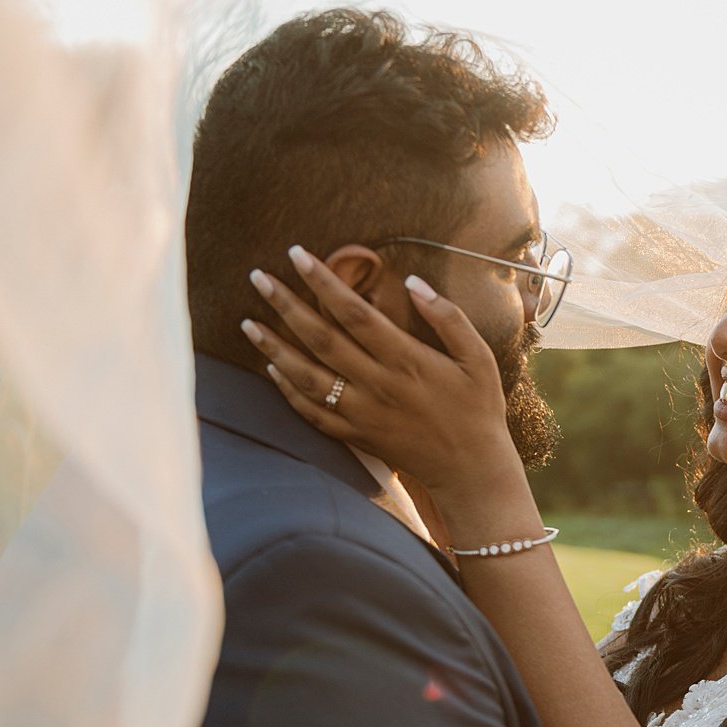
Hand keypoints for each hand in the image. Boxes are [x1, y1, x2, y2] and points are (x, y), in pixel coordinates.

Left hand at [241, 246, 518, 494]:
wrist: (471, 470)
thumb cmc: (478, 409)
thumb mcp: (479, 358)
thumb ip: (448, 317)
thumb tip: (413, 282)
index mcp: (406, 360)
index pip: (354, 312)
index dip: (322, 281)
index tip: (297, 255)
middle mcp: (378, 385)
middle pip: (320, 339)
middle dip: (285, 305)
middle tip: (257, 278)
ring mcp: (362, 414)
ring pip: (306, 377)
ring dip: (273, 348)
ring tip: (248, 323)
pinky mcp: (356, 436)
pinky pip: (312, 413)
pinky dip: (288, 392)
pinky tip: (271, 370)